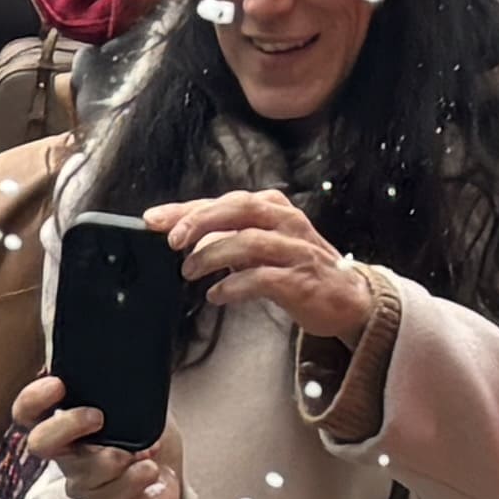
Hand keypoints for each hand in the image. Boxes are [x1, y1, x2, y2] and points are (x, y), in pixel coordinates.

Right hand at [10, 368, 184, 498]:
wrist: (166, 485)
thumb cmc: (146, 441)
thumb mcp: (138, 405)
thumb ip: (124, 390)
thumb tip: (130, 359)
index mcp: (68, 427)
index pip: (29, 413)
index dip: (33, 399)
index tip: (58, 385)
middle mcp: (67, 456)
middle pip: (39, 444)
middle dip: (67, 425)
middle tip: (98, 417)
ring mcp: (82, 484)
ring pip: (87, 470)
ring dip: (123, 454)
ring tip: (148, 449)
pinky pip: (114, 492)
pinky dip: (139, 475)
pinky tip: (151, 469)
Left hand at [147, 189, 387, 345]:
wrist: (346, 297)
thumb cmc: (295, 267)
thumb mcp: (260, 245)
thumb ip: (225, 238)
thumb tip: (183, 238)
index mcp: (272, 207)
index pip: (223, 201)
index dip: (185, 209)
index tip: (152, 220)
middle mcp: (285, 221)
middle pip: (238, 208)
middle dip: (200, 221)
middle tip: (171, 241)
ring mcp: (295, 249)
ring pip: (248, 241)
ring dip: (212, 255)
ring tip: (188, 272)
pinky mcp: (300, 279)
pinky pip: (262, 277)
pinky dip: (233, 286)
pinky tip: (216, 295)